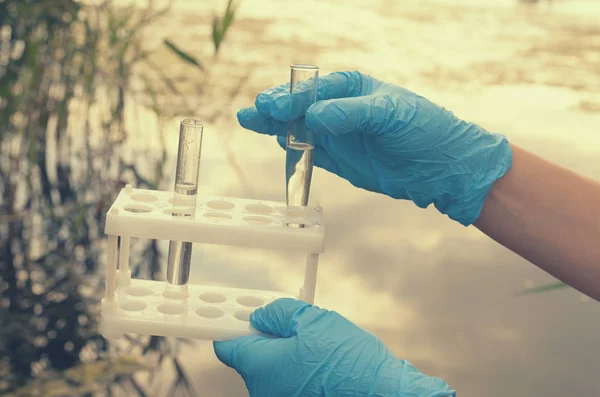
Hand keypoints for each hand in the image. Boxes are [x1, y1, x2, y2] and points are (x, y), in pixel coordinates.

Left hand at [213, 298, 454, 396]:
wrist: (383, 395)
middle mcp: (263, 390)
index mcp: (260, 366)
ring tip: (313, 338)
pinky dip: (294, 365)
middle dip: (264, 333)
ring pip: (270, 367)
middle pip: (249, 354)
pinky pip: (285, 380)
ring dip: (282, 349)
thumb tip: (261, 314)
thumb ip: (279, 313)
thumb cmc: (349, 361)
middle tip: (288, 318)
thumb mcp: (313, 320)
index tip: (240, 309)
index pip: (226, 343)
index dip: (232, 322)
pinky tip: (317, 356)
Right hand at [237, 71, 511, 224]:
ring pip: (298, 128)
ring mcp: (337, 135)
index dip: (294, 97)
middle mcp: (340, 109)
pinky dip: (291, 150)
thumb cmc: (424, 130)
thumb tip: (314, 117)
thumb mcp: (391, 115)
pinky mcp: (338, 159)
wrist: (442, 169)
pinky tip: (275, 143)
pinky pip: (308, 153)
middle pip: (300, 106)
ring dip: (275, 126)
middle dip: (277, 108)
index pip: (316, 89)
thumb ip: (351, 114)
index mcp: (353, 88)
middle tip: (255, 112)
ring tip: (248, 121)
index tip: (275, 106)